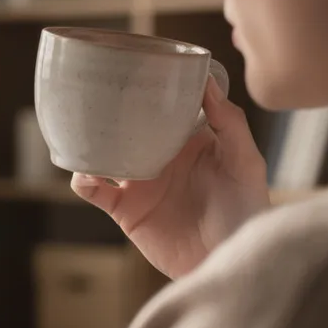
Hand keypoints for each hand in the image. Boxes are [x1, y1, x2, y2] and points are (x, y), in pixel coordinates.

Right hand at [71, 77, 269, 278]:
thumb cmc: (245, 213)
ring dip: (90, 143)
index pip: (165, 107)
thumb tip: (207, 83)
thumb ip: (230, 123)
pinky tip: (86, 173)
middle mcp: (161, 157)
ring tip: (84, 132)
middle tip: (99, 91)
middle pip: (129, 126)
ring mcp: (139, 182)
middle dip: (112, 110)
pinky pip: (93, 190)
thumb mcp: (245, 162)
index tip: (139, 65)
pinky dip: (82, 179)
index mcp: (189, 141)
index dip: (152, 88)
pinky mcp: (124, 209)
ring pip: (104, 154)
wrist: (225, 261)